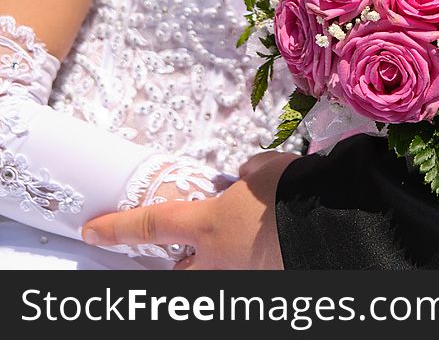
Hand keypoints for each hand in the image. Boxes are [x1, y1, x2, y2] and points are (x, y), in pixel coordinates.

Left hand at [83, 152, 297, 268]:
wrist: (335, 220)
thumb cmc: (294, 191)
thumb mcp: (264, 170)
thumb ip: (245, 174)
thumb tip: (245, 178)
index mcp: (208, 227)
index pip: (151, 226)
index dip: (118, 227)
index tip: (92, 231)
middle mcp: (219, 260)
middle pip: (177, 274)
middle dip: (171, 267)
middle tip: (176, 254)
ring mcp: (244, 276)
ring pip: (216, 274)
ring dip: (219, 260)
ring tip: (243, 236)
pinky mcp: (268, 279)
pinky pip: (252, 269)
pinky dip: (256, 255)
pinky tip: (277, 236)